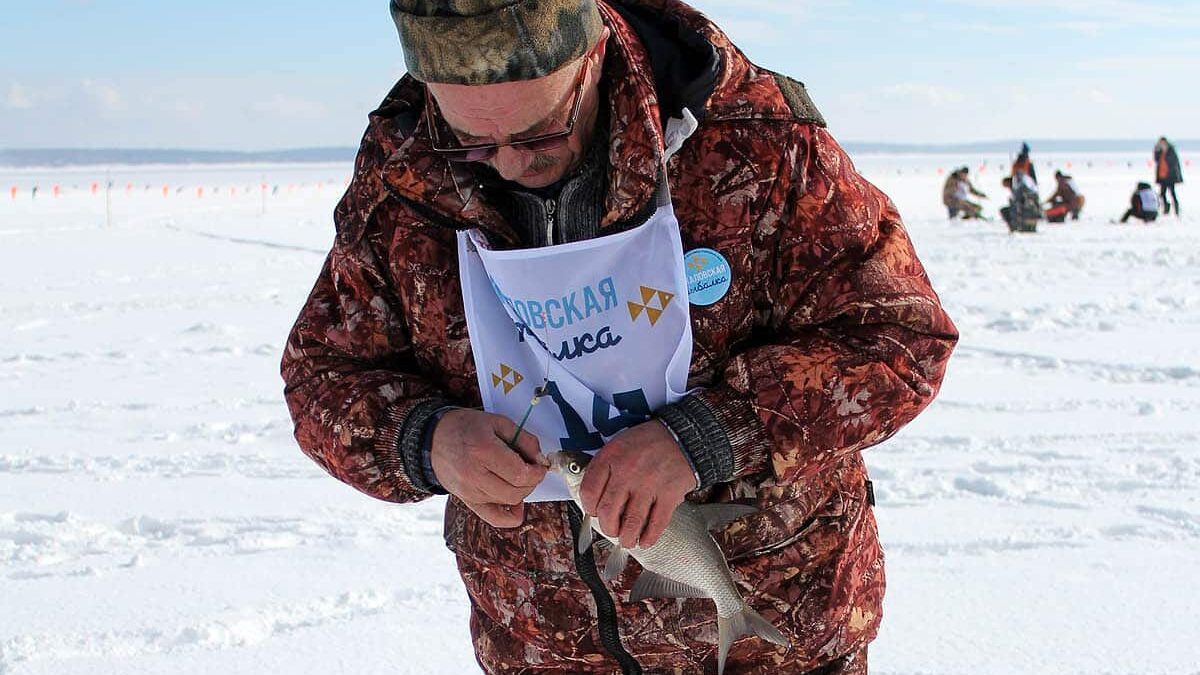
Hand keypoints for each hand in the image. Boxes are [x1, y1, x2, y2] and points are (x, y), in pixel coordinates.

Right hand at [431, 409, 546, 527]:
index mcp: (483, 450)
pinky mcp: (467, 501)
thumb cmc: (466, 428)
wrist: (434, 439)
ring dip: (522, 492)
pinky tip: (516, 504)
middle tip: (533, 470)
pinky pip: (494, 518)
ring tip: (519, 477)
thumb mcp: (497, 422)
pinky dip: (510, 516)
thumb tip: (540, 458)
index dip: (537, 472)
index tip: (540, 466)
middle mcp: (474, 474)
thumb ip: (523, 438)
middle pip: (516, 491)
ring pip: (508, 502)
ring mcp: (469, 491)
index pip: (520, 473)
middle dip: (532, 482)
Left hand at [580, 420, 696, 548]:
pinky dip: (649, 537)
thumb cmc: (649, 442)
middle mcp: (627, 472)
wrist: (683, 436)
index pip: (589, 491)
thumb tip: (595, 498)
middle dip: (607, 527)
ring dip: (626, 538)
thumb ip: (605, 467)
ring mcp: (649, 484)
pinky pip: (656, 523)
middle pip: (607, 511)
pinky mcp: (669, 495)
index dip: (589, 508)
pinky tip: (646, 540)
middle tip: (612, 530)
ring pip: (630, 522)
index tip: (594, 512)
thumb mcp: (619, 444)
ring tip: (627, 540)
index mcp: (611, 458)